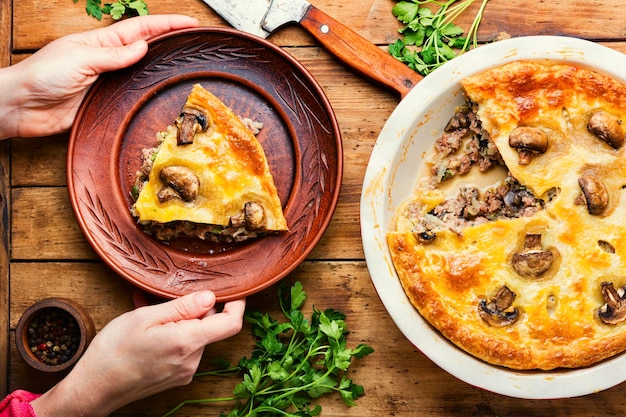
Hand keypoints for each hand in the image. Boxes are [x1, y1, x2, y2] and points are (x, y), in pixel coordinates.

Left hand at [0, 14, 198, 139]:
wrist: (23, 106)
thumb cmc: (42, 75)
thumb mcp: (81, 58)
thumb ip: (113, 55)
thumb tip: (143, 47)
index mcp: (100, 42)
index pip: (141, 29)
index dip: (166, 24)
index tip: (189, 23)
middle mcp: (107, 60)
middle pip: (145, 48)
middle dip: (170, 42)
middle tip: (192, 41)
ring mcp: (107, 81)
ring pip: (141, 72)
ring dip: (161, 68)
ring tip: (184, 64)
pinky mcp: (105, 103)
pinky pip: (131, 96)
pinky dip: (146, 92)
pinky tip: (158, 93)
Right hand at [31, 291, 245, 416]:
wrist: (93, 389)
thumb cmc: (114, 351)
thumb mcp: (146, 318)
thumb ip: (182, 307)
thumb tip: (210, 297)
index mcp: (188, 342)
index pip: (230, 323)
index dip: (237, 304)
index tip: (234, 291)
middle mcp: (192, 360)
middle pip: (209, 327)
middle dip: (194, 308)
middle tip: (166, 296)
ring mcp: (184, 371)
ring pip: (194, 336)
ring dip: (178, 320)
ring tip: (148, 310)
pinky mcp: (175, 377)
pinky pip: (182, 348)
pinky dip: (171, 334)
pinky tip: (147, 327)